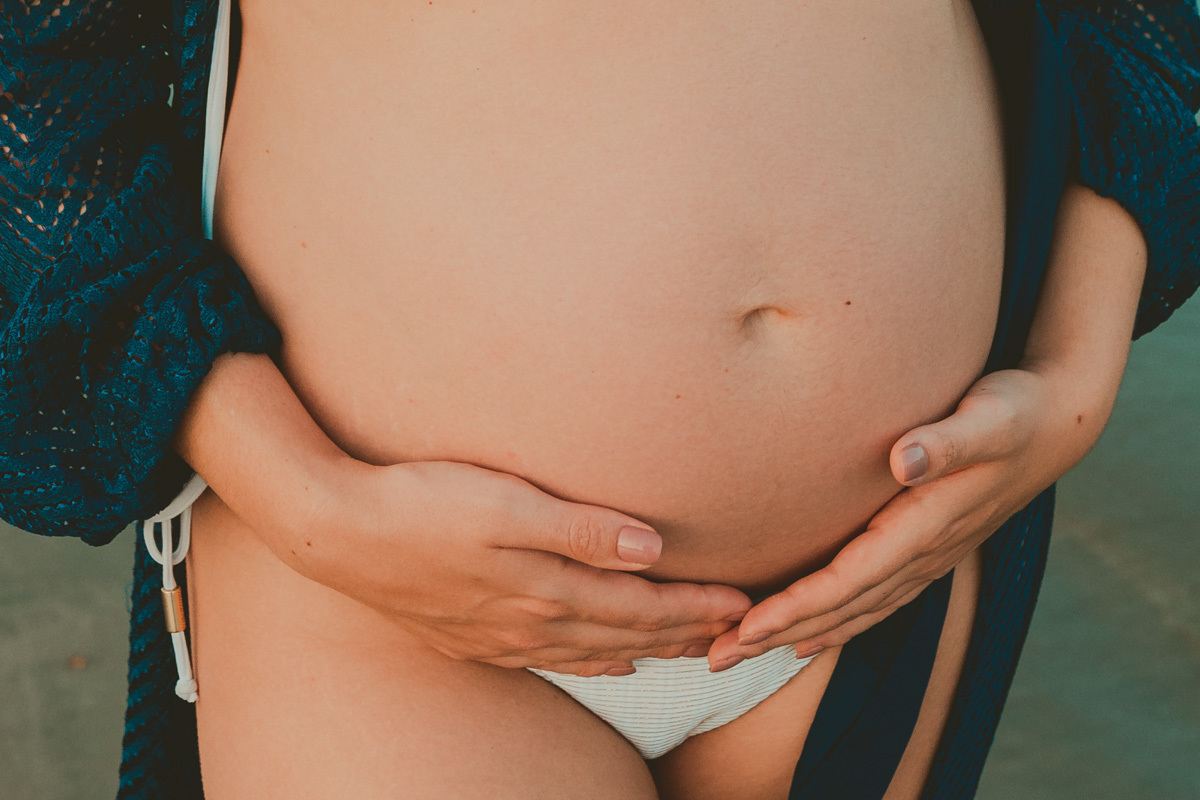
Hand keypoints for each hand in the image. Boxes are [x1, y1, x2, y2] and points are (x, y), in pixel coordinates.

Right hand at [288, 459, 751, 677]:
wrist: (337, 532)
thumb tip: (653, 548)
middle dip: (686, 635)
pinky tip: (608, 665)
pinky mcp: (473, 637)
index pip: (642, 607)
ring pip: (595, 654)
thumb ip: (582, 529)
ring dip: (648, 652)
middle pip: (627, 637)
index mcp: (546, 588)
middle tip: (735, 634)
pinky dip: (595, 664)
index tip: (744, 605)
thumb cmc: (422, 502)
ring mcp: (501, 637)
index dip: (697, 607)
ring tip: (686, 651)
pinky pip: (554, 662)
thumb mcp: (505, 503)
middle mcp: (531, 624)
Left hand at [705, 360, 1118, 671]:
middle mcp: (924, 555)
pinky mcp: (924, 552)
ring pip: (855, 613)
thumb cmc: (1017, 412)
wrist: (1057, 427)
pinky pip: (872, 602)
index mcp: (926, 527)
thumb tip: (904, 458)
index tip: (746, 626)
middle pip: (842, 609)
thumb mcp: (991, 417)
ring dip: (797, 635)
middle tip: (715, 656)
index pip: (850, 580)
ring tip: (742, 653)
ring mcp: (926, 560)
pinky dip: (836, 623)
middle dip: (778, 635)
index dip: (797, 605)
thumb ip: (950, 440)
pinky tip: (805, 636)